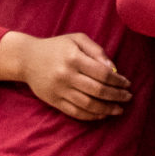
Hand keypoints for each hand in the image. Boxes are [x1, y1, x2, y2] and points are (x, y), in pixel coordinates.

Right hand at [0, 31, 130, 119]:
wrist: (26, 58)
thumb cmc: (57, 47)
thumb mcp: (77, 39)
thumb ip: (97, 51)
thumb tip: (113, 68)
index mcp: (73, 58)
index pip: (103, 73)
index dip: (118, 81)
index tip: (127, 83)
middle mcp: (66, 75)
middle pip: (98, 91)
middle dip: (117, 96)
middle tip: (128, 97)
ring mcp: (59, 90)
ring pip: (88, 105)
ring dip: (107, 109)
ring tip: (119, 109)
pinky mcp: (54, 101)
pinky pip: (75, 113)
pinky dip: (91, 116)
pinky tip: (102, 114)